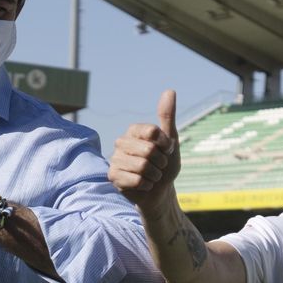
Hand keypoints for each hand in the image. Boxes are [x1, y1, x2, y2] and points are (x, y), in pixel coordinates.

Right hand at [109, 89, 180, 209]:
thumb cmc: (164, 165)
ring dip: (154, 175)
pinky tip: (143, 185)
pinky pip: (136, 180)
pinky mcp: (112, 176)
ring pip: (142, 166)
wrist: (159, 191)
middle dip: (160, 162)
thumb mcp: (170, 141)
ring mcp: (115, 159)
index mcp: (134, 130)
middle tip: (158, 166)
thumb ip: (167, 117)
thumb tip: (169, 90)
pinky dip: (146, 185)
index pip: (154, 132)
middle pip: (149, 150)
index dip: (165, 145)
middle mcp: (121, 142)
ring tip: (151, 176)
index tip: (166, 150)